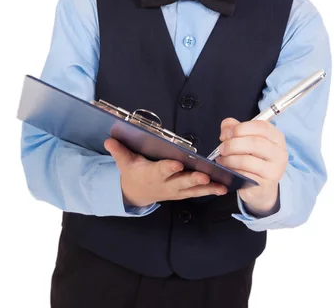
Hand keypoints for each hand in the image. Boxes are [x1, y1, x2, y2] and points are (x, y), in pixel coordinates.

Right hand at [104, 138, 227, 207]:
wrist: (136, 193)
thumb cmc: (133, 172)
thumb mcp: (124, 162)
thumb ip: (118, 151)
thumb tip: (109, 139)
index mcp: (151, 174)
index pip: (160, 170)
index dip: (168, 168)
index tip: (177, 164)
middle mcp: (165, 184)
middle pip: (180, 182)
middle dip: (192, 179)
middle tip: (204, 176)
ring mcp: (175, 190)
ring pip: (192, 190)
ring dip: (207, 188)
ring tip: (221, 186)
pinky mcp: (183, 193)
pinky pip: (198, 193)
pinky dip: (210, 190)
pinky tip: (224, 187)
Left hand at [216, 117, 287, 215]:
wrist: (262, 187)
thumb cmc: (254, 159)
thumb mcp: (246, 140)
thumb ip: (235, 128)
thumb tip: (226, 129)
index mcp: (277, 138)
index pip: (261, 126)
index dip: (241, 128)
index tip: (227, 133)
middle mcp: (279, 153)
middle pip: (254, 142)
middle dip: (232, 144)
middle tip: (221, 148)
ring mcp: (274, 170)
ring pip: (247, 160)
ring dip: (229, 159)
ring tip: (221, 159)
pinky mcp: (265, 184)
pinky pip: (244, 175)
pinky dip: (232, 171)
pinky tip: (227, 169)